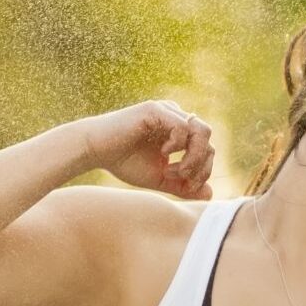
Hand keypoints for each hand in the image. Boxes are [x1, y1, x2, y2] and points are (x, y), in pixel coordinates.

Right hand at [77, 100, 213, 198]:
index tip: (187, 186)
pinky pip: (182, 125)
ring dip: (193, 155)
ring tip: (175, 169)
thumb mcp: (159, 179)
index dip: (203, 170)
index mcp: (179, 132)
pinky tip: (164, 153)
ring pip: (201, 130)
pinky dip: (178, 144)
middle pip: (208, 138)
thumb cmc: (124, 162)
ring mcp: (167, 111)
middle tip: (182, 179)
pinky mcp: (156, 110)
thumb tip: (210, 195)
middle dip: (200, 165)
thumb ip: (183, 186)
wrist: (94, 151)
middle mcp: (176, 118)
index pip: (207, 148)